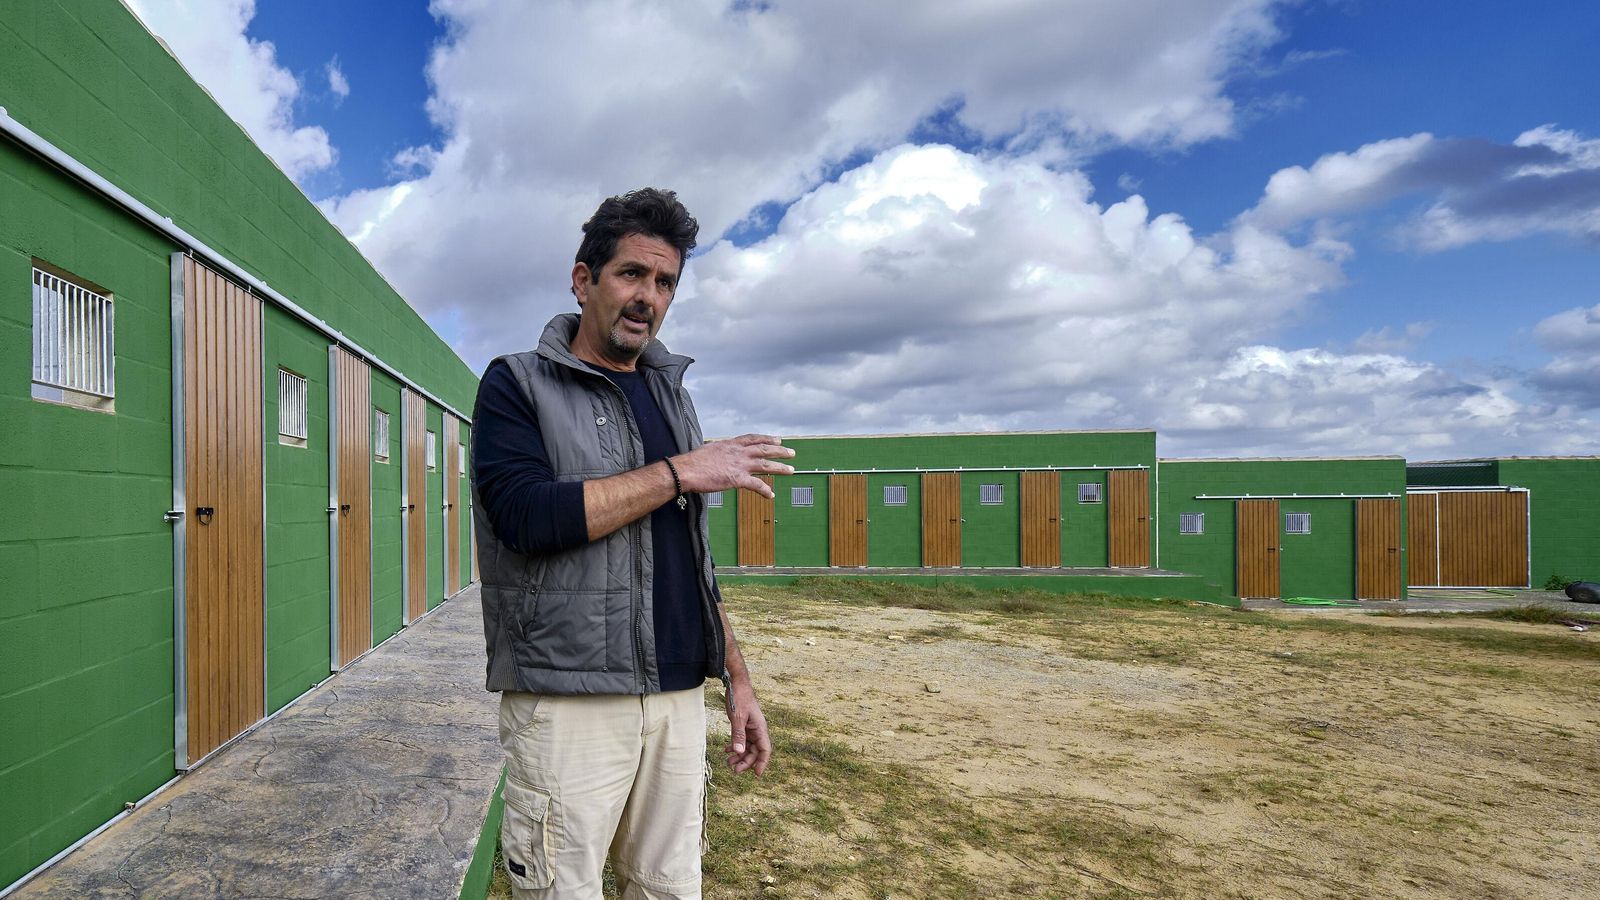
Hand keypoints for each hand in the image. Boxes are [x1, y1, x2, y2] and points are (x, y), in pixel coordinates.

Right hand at [674, 434, 794, 498]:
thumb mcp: (708, 450)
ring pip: (765, 464)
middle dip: (780, 451)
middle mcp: (738, 452)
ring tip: (791, 470)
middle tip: (792, 453)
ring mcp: (739, 465)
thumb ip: (718, 451)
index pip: (753, 439)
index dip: (767, 439)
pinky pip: (756, 485)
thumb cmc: (692, 462)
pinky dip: (765, 490)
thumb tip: (718, 454)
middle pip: (764, 449)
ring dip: (780, 467)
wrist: (685, 470)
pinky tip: (770, 495)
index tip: (777, 439)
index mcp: (730, 444)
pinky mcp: (737, 479)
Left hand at [724, 679, 770, 775]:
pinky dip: (735, 746)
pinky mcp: (744, 725)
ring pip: (747, 747)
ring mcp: (750, 728)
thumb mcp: (737, 717)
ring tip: (728, 762)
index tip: (757, 774)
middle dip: (746, 762)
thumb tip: (740, 752)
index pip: (765, 749)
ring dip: (739, 756)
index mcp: (760, 728)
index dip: (762, 763)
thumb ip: (738, 735)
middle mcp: (757, 730)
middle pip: (755, 751)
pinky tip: (726, 750)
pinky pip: (741, 740)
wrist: (736, 683)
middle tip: (734, 770)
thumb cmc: (739, 697)